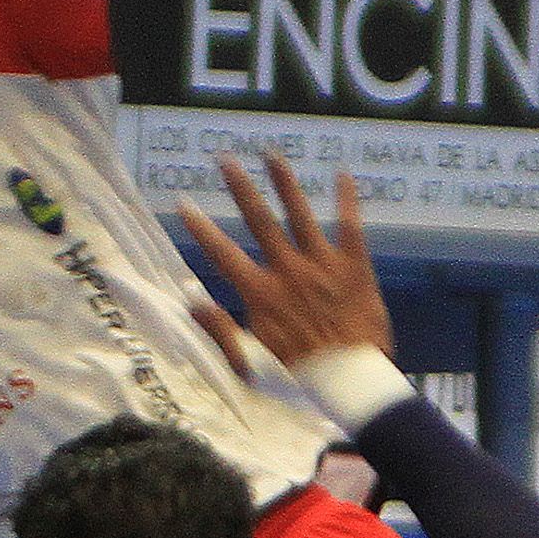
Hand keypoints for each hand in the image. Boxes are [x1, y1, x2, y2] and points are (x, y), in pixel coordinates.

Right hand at [181, 152, 390, 382]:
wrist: (350, 381)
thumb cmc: (299, 378)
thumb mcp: (251, 364)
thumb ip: (221, 332)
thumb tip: (192, 305)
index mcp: (261, 293)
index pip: (223, 254)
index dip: (201, 230)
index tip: (184, 205)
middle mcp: (288, 271)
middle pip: (259, 221)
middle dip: (240, 188)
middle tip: (225, 160)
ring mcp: (322, 265)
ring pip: (300, 215)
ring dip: (285, 183)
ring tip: (272, 155)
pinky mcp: (354, 267)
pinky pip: (351, 226)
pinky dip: (347, 200)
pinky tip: (343, 174)